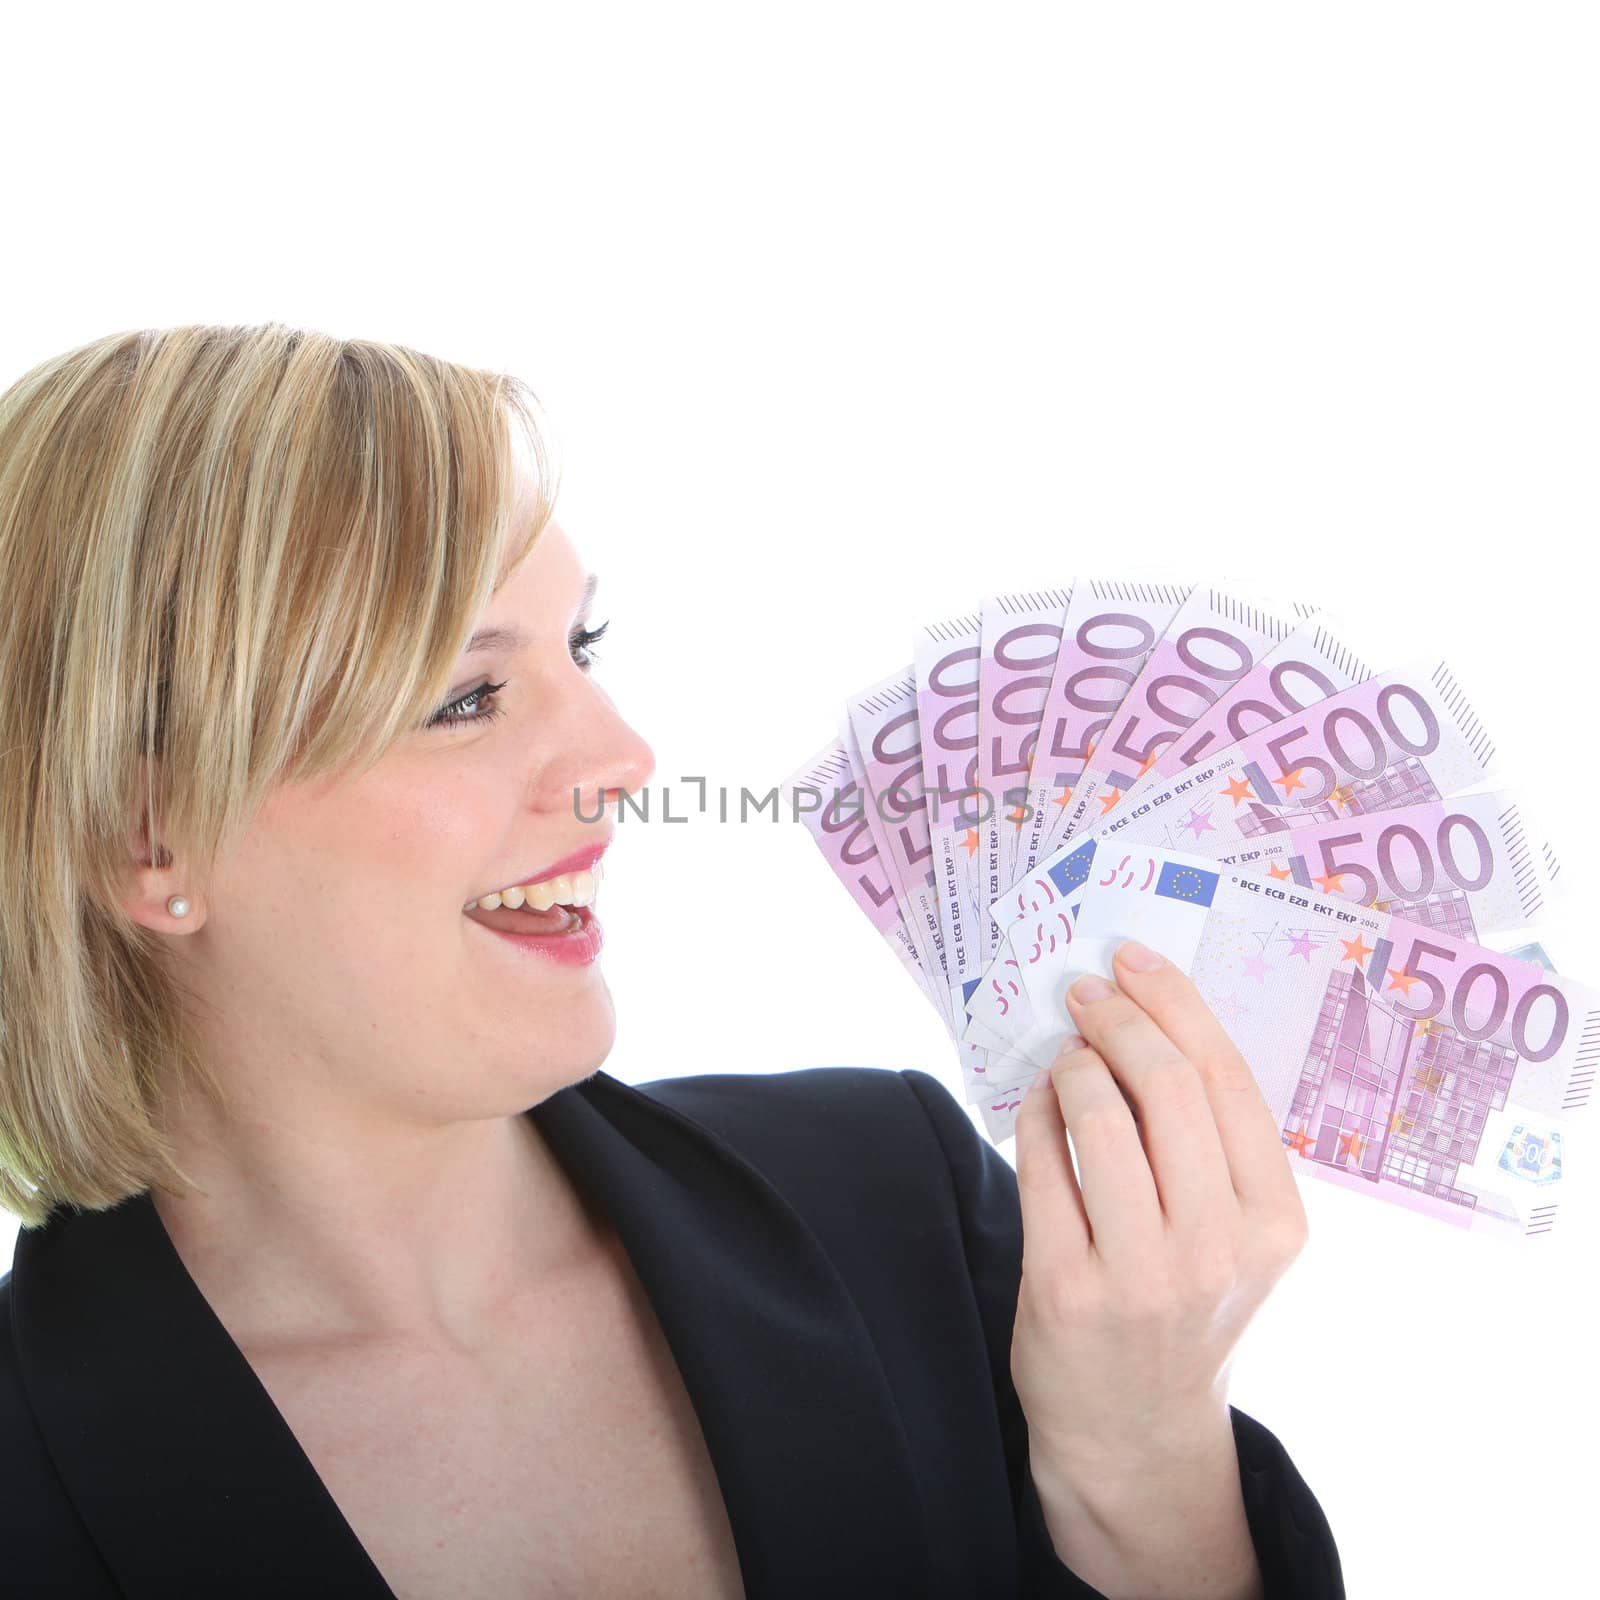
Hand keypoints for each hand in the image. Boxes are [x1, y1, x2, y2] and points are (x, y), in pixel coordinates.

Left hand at [1009, 937, 1309, 1487]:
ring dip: (1072, 1065)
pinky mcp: (1067, 1290)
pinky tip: (1036, 1101)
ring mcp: (1141, 1274)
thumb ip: (1211, 1141)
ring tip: (1065, 1055)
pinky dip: (1034, 1112)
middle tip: (1085, 993)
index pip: (1225, 1079)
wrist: (1138, 1429)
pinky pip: (1040, 1164)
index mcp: (1276, 1222)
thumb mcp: (1236, 1235)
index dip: (1174, 1004)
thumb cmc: (1187, 1305)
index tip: (1134, 961)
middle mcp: (1218, 1247)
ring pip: (1098, 1117)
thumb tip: (1148, 1014)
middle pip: (1165, 1085)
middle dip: (1117, 1019)